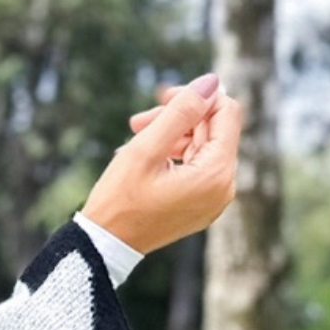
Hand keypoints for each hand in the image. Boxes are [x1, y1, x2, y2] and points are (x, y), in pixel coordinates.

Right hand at [81, 76, 242, 254]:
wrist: (104, 246)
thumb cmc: (120, 201)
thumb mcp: (146, 149)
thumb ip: (181, 111)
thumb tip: (211, 82)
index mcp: (216, 175)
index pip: (226, 113)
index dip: (197, 97)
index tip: (162, 99)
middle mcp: (223, 189)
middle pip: (213, 130)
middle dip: (179, 118)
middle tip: (139, 121)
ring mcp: (213, 200)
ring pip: (202, 147)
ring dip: (171, 136)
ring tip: (135, 137)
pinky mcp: (200, 206)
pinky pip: (196, 168)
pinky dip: (173, 156)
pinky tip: (145, 156)